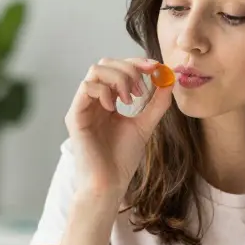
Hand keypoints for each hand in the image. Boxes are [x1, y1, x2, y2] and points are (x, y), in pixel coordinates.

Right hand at [66, 57, 173, 195]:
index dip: (136, 62)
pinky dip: (105, 92)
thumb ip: (157, 103)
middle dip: (129, 69)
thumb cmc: (123, 156)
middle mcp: (93, 99)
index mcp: (108, 99)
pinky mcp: (75, 116)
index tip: (155, 67)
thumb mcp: (146, 124)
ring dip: (119, 79)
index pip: (118, 68)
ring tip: (131, 100)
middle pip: (105, 63)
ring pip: (95, 71)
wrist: (111, 181)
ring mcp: (83, 106)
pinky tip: (115, 108)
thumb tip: (169, 80)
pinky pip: (86, 88)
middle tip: (142, 90)